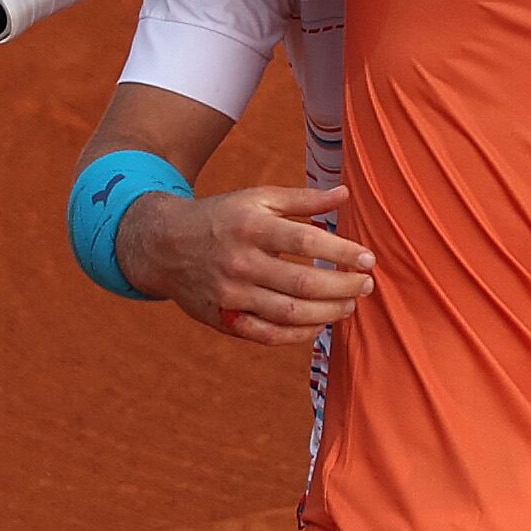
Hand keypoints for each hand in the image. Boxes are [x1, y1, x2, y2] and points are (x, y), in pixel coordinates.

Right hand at [119, 181, 373, 347]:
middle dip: (343, 287)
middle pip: (303, 283)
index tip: (368, 259)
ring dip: (328, 312)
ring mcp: (231, 295)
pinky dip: (300, 334)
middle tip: (366, 285)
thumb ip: (302, 199)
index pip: (306, 240)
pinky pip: (268, 335)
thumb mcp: (257, 198)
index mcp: (251, 226)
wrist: (163, 245)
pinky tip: (320, 322)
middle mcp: (240, 262)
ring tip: (349, 304)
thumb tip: (344, 195)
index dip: (342, 252)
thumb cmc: (222, 218)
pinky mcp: (224, 319)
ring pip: (290, 313)